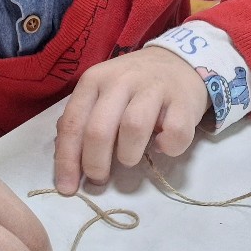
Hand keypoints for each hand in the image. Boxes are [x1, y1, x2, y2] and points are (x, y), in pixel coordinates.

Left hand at [53, 46, 208, 194]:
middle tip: (99, 179)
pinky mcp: (183, 100)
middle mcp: (120, 80)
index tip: (68, 188)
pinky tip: (161, 145)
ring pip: (133, 128)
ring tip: (130, 157)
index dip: (67, 160)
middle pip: (99, 130)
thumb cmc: (131, 87)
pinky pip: (174, 132)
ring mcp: (153, 88)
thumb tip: (68, 163)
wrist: (177, 62)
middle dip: (95, 164)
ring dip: (128, 155)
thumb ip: (82, 122)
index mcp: (94, 80)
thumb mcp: (100, 94)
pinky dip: (167, 147)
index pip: (72, 123)